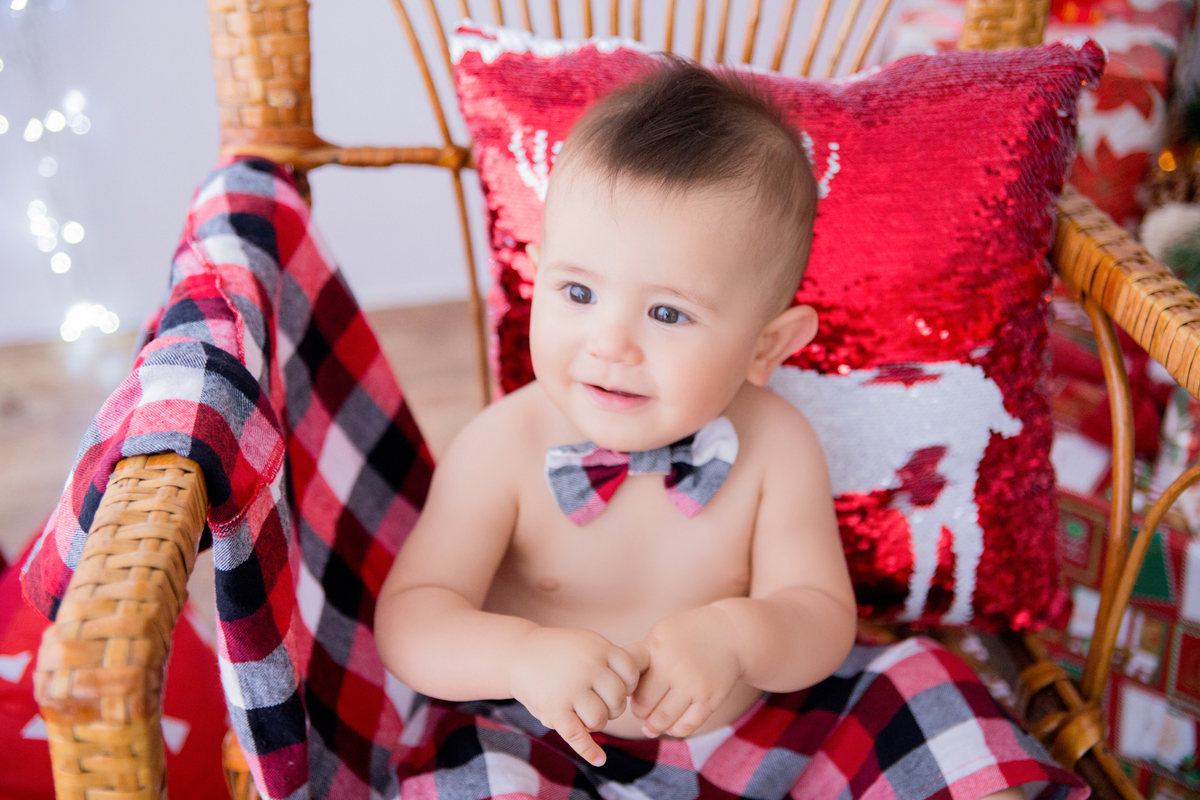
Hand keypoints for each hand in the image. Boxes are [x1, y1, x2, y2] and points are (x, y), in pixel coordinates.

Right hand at [509, 627, 641, 766]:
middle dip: (612, 707)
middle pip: (617, 700)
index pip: (631, 675)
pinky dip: (589, 750)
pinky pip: (577, 736)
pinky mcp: (554, 710)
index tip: (615, 686)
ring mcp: (570, 690)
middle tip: (598, 702)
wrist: (518, 654)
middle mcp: (587, 668)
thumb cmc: (561, 651)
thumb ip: (613, 658)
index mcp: (599, 649)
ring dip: (596, 722)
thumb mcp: (589, 642)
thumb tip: (643, 678)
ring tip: (585, 714)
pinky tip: (599, 759)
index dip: (628, 685)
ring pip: (600, 720)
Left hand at [624, 605, 743, 738]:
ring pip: (663, 719)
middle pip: (643, 703)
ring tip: (651, 724)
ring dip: (653, 725)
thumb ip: (641, 656)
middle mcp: (673, 667)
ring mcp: (692, 685)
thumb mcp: (661, 634)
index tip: (624, 688)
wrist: (731, 634)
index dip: (620, 686)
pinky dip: (675, 730)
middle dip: (638, 711)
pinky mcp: (710, 699)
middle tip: (640, 711)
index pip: (627, 674)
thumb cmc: (688, 636)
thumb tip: (619, 685)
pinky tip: (671, 726)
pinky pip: (686, 726)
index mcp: (655, 648)